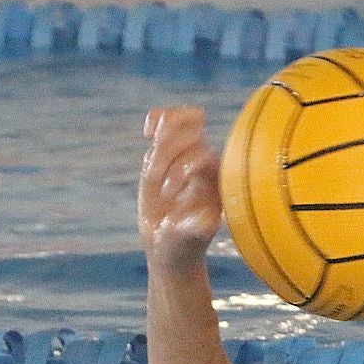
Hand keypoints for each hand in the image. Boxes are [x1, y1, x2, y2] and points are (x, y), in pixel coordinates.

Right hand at [138, 106, 222, 273]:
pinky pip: (165, 120)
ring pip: (176, 123)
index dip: (180, 170)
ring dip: (157, 146)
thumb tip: (208, 220)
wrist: (169, 242)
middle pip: (191, 133)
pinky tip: (147, 133)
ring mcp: (186, 153)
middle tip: (156, 179)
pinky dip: (155, 118)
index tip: (166, 193)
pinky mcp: (166, 151)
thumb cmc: (184, 244)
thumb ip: (196, 228)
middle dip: (167, 156)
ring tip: (152, 169)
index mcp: (216, 181)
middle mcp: (205, 164)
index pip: (203, 155)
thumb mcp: (190, 240)